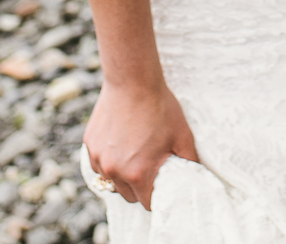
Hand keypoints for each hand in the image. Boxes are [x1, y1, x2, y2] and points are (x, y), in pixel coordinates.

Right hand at [83, 79, 197, 209]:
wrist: (133, 80)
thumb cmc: (160, 107)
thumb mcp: (183, 136)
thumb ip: (190, 163)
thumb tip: (196, 177)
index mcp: (139, 174)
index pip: (148, 204)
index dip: (157, 197)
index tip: (162, 186)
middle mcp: (115, 171)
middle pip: (128, 196)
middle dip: (139, 188)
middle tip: (149, 168)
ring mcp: (99, 159)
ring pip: (111, 181)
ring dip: (121, 175)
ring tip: (134, 155)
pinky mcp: (89, 145)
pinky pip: (99, 164)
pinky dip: (108, 161)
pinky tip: (119, 145)